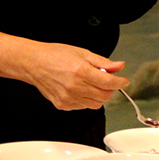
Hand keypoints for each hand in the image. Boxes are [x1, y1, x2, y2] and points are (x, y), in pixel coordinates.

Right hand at [0, 31, 129, 110]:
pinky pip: (83, 107)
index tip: (124, 80)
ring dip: (99, 95)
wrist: (34, 64)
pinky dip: (87, 100)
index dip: (121, 82)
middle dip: (110, 89)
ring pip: (96, 104)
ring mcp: (68, 98)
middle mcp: (75, 87)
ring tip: (91, 83)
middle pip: (105, 96)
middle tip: (106, 80)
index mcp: (81, 72)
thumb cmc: (56, 55)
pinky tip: (80, 89)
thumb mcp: (83, 53)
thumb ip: (103, 62)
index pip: (110, 83)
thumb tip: (119, 66)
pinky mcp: (62, 105)